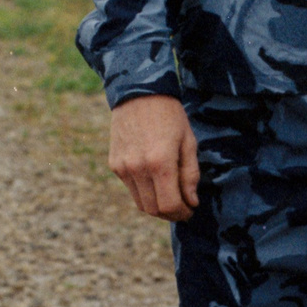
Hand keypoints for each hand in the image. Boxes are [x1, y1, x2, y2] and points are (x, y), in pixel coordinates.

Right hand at [108, 93, 200, 221]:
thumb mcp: (188, 142)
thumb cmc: (170, 116)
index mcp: (160, 163)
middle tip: (183, 207)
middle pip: (153, 209)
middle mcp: (138, 168)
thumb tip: (191, 202)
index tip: (190, 210)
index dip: (182, 213)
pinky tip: (154, 179)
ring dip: (156, 206)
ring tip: (170, 195)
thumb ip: (190, 174)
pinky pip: (131, 188)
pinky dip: (144, 191)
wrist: (138, 93)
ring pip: (140, 203)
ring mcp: (123, 168)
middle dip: (170, 213)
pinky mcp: (114, 164)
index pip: (170, 205)